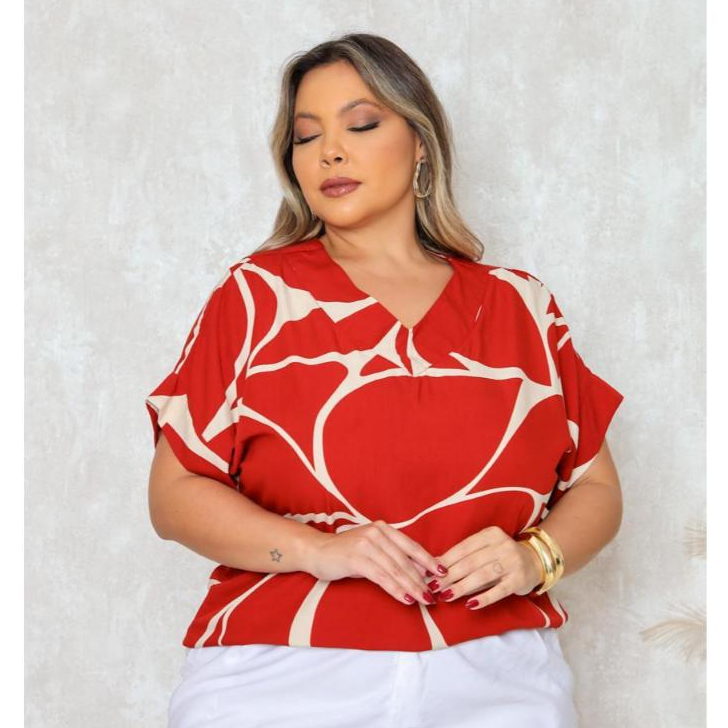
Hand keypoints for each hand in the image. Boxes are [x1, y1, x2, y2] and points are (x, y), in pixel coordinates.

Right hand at [307, 520, 447, 606]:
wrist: (317, 551)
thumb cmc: (346, 552)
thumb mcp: (372, 549)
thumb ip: (391, 556)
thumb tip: (418, 572)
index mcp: (384, 529)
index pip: (411, 546)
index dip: (428, 560)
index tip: (443, 573)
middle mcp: (377, 533)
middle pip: (405, 560)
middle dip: (422, 579)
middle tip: (434, 595)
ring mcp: (367, 544)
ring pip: (396, 570)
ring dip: (412, 587)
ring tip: (424, 599)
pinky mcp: (357, 558)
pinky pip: (382, 577)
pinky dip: (396, 589)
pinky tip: (406, 598)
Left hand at [425, 526, 543, 608]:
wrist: (536, 562)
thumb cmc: (502, 556)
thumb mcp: (485, 549)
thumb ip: (464, 556)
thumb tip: (434, 565)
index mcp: (490, 534)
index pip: (463, 547)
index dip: (445, 560)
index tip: (429, 572)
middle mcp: (502, 545)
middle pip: (470, 562)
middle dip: (449, 576)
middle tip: (433, 587)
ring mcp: (512, 562)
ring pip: (482, 575)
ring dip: (461, 587)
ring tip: (446, 596)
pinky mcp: (519, 580)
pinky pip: (499, 590)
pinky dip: (483, 598)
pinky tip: (470, 604)